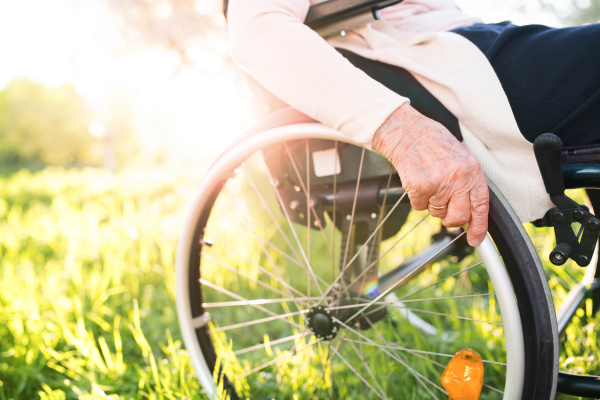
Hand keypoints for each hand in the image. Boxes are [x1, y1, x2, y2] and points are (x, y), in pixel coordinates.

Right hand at [372, 103, 488, 246]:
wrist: (406, 131)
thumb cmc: (432, 143)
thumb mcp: (459, 158)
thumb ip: (467, 182)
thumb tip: (470, 212)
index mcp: (472, 170)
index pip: (481, 206)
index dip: (479, 226)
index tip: (475, 239)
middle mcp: (458, 177)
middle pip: (458, 216)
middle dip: (450, 219)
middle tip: (443, 210)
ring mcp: (438, 183)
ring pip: (436, 212)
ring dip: (430, 204)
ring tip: (428, 182)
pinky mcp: (419, 186)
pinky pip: (418, 207)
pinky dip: (415, 199)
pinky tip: (416, 181)